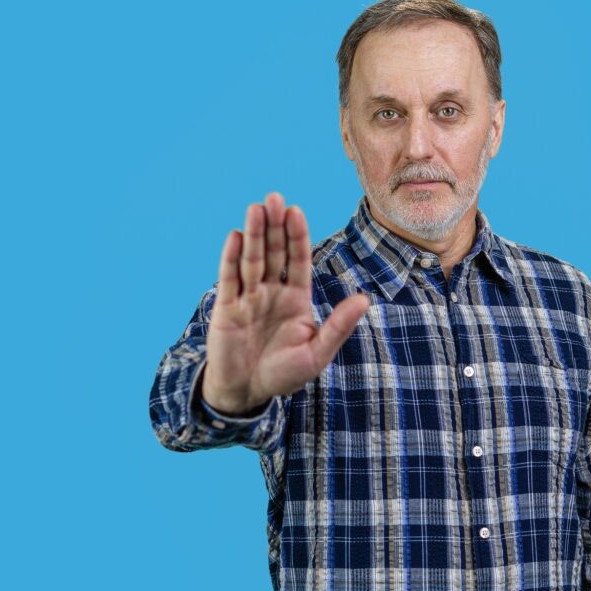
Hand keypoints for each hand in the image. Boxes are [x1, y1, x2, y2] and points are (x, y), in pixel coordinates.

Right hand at [202, 192, 369, 414]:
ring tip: (256, 208)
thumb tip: (364, 300)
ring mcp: (248, 297)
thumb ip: (338, 326)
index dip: (297, 236)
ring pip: (252, 259)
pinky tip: (235, 235)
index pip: (298, 260)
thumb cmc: (285, 374)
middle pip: (274, 252)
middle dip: (274, 226)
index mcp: (296, 298)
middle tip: (274, 198)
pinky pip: (230, 278)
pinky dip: (231, 257)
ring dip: (253, 234)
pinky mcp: (226, 307)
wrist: (248, 392)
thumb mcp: (317, 353)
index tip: (296, 212)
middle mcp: (272, 292)